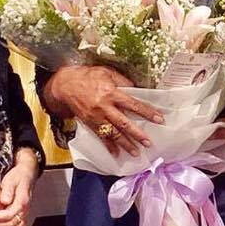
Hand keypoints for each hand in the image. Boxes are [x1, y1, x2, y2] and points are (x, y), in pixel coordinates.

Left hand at [0, 151, 38, 225]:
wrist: (26, 175)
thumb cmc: (17, 177)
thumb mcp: (11, 180)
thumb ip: (8, 190)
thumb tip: (4, 201)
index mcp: (21, 202)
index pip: (9, 215)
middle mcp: (24, 210)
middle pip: (11, 225)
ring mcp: (24, 215)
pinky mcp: (22, 218)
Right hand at [43, 64, 163, 156]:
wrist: (65, 85)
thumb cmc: (87, 76)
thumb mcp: (106, 72)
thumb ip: (122, 80)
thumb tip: (136, 89)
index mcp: (111, 93)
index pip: (133, 104)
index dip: (147, 112)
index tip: (158, 119)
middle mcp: (105, 107)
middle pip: (124, 123)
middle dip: (137, 134)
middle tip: (148, 142)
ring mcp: (97, 117)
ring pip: (113, 134)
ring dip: (125, 144)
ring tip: (136, 152)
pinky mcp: (90, 123)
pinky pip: (101, 137)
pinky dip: (109, 146)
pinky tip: (116, 154)